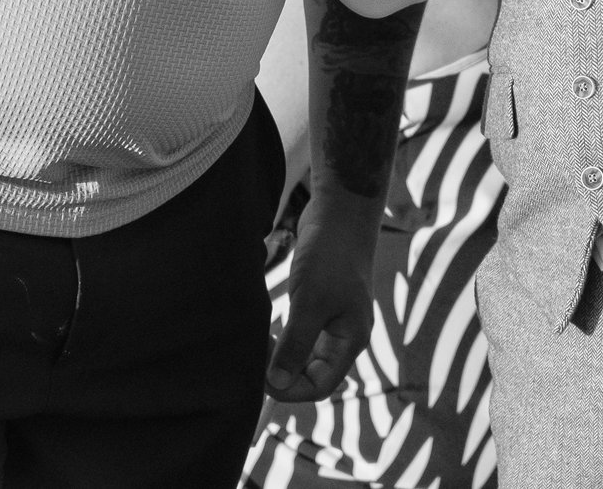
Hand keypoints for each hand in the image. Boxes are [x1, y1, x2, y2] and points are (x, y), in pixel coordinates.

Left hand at [265, 196, 378, 403]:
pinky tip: (264, 329)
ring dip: (278, 355)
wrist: (341, 212)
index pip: (319, 386)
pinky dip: (281, 337)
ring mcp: (333, 320)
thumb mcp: (310, 302)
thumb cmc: (331, 256)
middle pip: (311, 374)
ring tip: (254, 345)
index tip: (258, 376)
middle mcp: (344, 335)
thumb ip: (295, 344)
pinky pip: (299, 334)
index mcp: (350, 340)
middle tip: (251, 358)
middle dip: (280, 372)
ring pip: (303, 354)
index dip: (288, 389)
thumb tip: (276, 383)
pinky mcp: (320, 304)